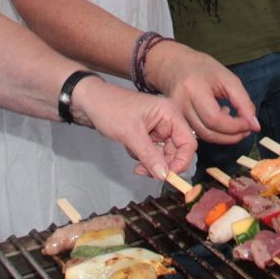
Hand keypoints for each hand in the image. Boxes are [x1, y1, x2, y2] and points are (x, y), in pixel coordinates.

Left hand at [69, 77, 195, 178]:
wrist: (91, 102)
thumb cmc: (110, 109)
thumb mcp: (130, 134)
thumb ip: (149, 156)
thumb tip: (164, 176)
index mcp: (170, 113)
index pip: (188, 143)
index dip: (181, 162)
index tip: (167, 177)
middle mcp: (168, 120)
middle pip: (177, 151)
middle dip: (162, 164)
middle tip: (144, 171)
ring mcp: (159, 127)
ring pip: (164, 155)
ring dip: (151, 162)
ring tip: (134, 159)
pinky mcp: (149, 134)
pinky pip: (153, 153)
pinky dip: (144, 157)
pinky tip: (131, 150)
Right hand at [144, 42, 259, 143]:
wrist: (174, 65)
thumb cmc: (203, 68)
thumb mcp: (228, 78)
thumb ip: (243, 102)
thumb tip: (254, 125)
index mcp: (193, 89)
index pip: (215, 119)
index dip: (235, 126)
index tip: (251, 124)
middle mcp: (181, 104)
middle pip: (208, 132)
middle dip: (232, 136)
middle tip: (247, 129)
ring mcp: (177, 114)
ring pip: (204, 136)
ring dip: (225, 136)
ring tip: (236, 124)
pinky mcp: (177, 121)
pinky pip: (199, 133)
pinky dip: (215, 132)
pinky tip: (221, 120)